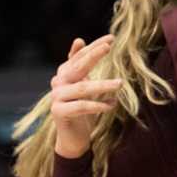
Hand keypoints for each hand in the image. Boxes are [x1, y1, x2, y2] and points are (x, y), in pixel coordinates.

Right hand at [49, 35, 119, 158]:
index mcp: (65, 73)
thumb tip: (78, 40)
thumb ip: (82, 65)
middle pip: (77, 67)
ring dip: (103, 85)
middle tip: (109, 47)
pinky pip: (81, 106)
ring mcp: (56, 97)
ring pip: (82, 88)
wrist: (73, 138)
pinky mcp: (59, 112)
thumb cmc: (82, 109)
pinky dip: (98, 105)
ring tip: (120, 83)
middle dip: (93, 55)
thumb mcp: (84, 85)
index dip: (94, 47)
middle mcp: (58, 83)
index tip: (111, 39)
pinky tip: (112, 104)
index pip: (79, 56)